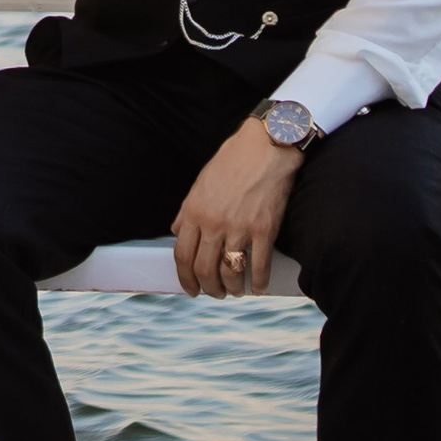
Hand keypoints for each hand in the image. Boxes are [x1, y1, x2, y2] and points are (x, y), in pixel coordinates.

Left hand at [173, 113, 306, 296]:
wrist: (265, 147)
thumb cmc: (232, 162)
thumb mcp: (201, 183)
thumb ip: (187, 210)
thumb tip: (176, 231)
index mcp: (194, 211)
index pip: (182, 255)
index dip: (185, 277)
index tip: (191, 288)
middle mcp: (213, 223)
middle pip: (204, 269)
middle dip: (209, 289)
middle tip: (215, 293)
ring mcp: (239, 228)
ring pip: (230, 273)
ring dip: (232, 289)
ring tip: (236, 291)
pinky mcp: (264, 230)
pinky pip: (259, 267)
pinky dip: (258, 283)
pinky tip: (258, 287)